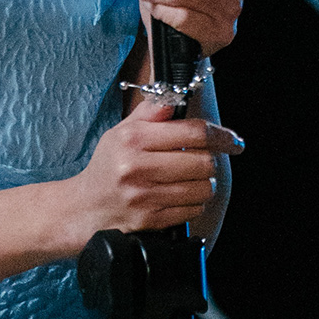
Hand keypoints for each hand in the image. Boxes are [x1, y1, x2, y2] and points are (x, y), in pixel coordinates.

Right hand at [58, 96, 242, 242]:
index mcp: (133, 139)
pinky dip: (193, 203)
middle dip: (209, 161)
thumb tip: (176, 98)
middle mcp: (138, 167)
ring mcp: (145, 197)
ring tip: (188, 179)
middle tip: (200, 160)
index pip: (192, 132)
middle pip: (203, 161)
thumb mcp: (121, 132)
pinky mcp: (151, 221)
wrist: (85, 208)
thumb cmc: (107, 166)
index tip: (233, 139)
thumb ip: (151, 113)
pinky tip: (179, 196)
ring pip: (202, 188)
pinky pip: (193, 210)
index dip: (220, 134)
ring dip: (203, 183)